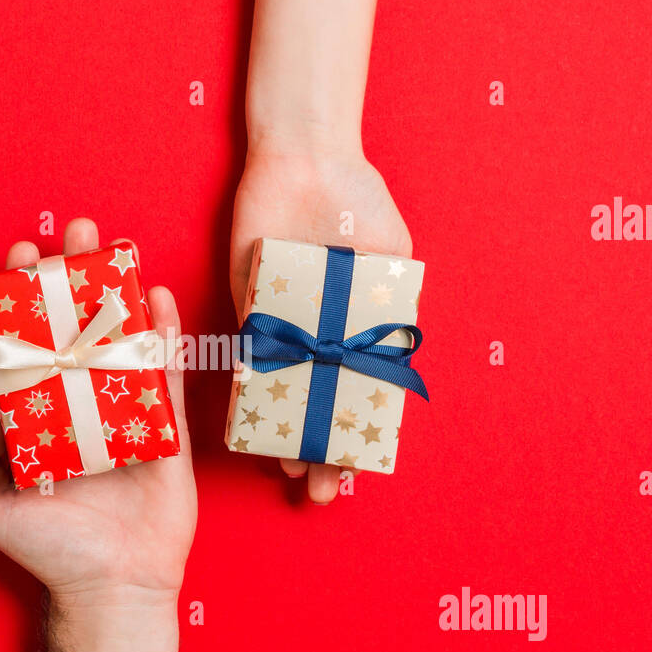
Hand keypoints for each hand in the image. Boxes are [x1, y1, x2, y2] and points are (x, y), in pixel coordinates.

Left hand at [0, 218, 196, 611]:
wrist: (114, 586)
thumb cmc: (52, 551)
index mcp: (42, 417)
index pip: (30, 344)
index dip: (24, 300)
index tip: (22, 258)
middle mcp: (83, 406)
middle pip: (78, 326)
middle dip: (74, 277)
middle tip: (73, 233)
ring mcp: (127, 413)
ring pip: (123, 338)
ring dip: (121, 290)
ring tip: (115, 245)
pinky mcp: (167, 428)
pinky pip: (168, 374)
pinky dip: (165, 336)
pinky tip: (159, 298)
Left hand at [230, 147, 411, 503]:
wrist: (304, 157)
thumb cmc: (358, 199)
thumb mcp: (390, 252)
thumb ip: (394, 301)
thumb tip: (403, 349)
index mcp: (357, 327)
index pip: (359, 396)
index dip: (358, 435)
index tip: (359, 471)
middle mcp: (320, 333)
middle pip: (320, 407)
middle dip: (322, 452)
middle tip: (321, 494)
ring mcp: (283, 324)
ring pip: (284, 396)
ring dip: (286, 437)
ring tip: (289, 475)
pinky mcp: (249, 306)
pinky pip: (250, 358)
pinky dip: (253, 395)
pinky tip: (256, 429)